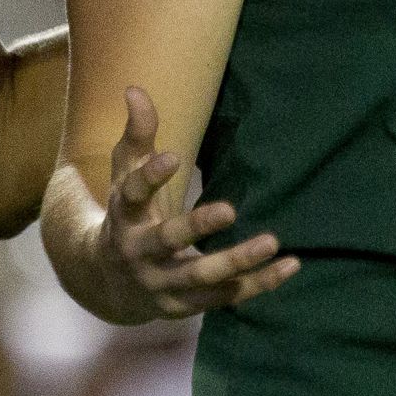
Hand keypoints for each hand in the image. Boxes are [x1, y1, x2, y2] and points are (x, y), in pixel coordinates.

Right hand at [94, 86, 298, 321]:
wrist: (105, 283)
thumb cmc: (126, 215)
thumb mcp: (125, 175)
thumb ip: (136, 136)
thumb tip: (136, 89)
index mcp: (125, 215)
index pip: (134, 193)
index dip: (151, 176)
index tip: (174, 158)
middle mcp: (139, 252)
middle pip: (168, 241)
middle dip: (197, 227)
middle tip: (230, 209)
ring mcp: (161, 284)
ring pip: (200, 277)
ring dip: (236, 261)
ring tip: (272, 241)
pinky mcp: (184, 306)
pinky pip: (224, 297)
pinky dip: (257, 285)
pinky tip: (290, 266)